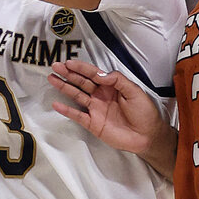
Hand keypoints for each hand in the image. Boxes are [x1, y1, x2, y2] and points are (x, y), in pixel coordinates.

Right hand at [47, 59, 162, 153]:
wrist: (147, 136)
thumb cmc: (145, 113)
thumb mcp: (135, 92)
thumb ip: (118, 81)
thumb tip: (100, 74)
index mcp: (111, 87)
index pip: (93, 74)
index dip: (81, 68)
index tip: (69, 63)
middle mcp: (100, 96)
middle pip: (81, 82)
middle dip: (68, 74)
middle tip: (56, 66)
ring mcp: (95, 109)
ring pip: (76, 95)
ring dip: (64, 87)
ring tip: (52, 79)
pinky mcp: (92, 123)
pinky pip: (76, 115)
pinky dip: (66, 110)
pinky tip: (56, 104)